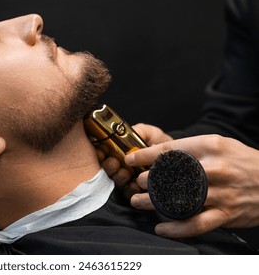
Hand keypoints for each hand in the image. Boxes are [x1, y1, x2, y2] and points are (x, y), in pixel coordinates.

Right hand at [99, 123, 172, 187]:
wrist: (179, 159)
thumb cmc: (162, 144)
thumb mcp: (151, 133)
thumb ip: (139, 131)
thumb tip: (125, 132)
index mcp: (120, 151)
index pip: (103, 153)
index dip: (100, 153)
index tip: (103, 151)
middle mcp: (121, 166)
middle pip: (105, 169)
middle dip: (108, 166)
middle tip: (115, 162)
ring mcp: (128, 180)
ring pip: (115, 182)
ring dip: (118, 177)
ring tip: (127, 172)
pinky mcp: (137, 192)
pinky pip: (128, 194)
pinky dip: (129, 189)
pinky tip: (134, 184)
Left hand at [125, 134, 258, 237]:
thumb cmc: (243, 161)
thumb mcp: (219, 144)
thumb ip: (192, 148)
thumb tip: (161, 155)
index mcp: (211, 146)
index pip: (170, 150)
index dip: (145, 155)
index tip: (130, 159)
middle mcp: (215, 168)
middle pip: (171, 175)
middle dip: (147, 180)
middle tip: (135, 183)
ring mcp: (221, 193)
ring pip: (179, 200)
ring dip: (153, 203)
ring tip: (138, 202)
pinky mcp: (227, 213)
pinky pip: (197, 224)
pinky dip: (176, 229)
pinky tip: (161, 228)